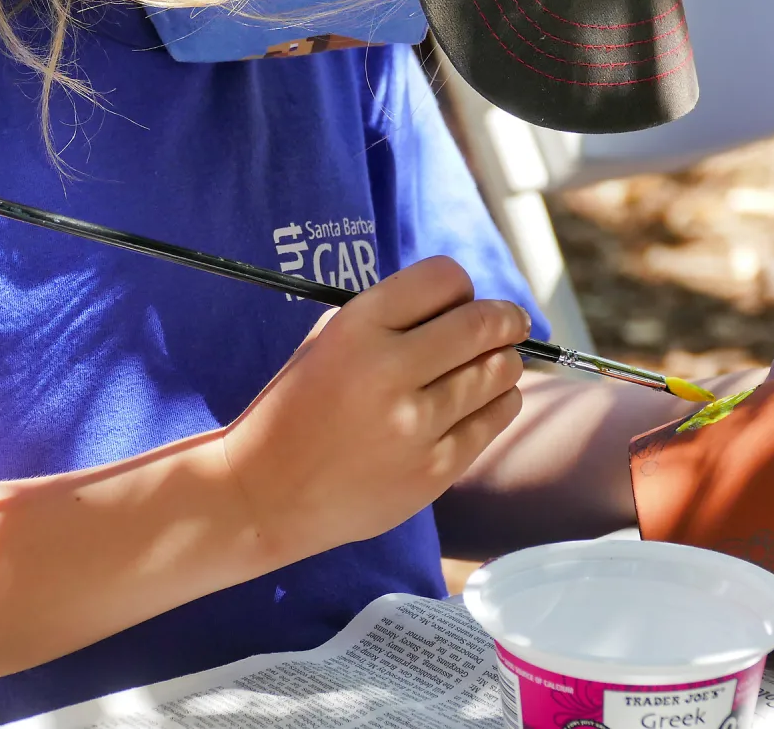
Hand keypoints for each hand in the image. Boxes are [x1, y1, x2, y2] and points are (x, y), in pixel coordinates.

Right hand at [221, 257, 528, 561]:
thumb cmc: (294, 410)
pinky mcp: (434, 469)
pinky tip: (480, 404)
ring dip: (503, 362)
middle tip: (510, 324)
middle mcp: (389, 369)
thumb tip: (463, 307)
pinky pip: (495, 419)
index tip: (462, 301)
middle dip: (506, 319)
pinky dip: (497, 404)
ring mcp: (415, 424)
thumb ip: (390, 318)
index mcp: (357, 326)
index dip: (460, 287)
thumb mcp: (327, 341)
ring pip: (501, 371)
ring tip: (491, 367)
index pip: (445, 278)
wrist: (263, 495)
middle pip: (485, 323)